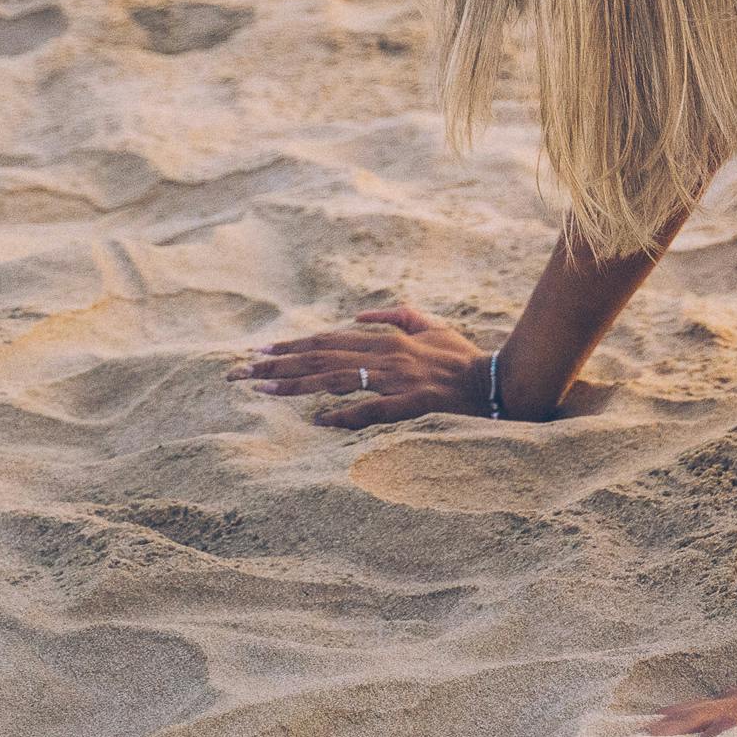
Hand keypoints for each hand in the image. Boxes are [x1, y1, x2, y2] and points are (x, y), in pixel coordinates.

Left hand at [229, 304, 484, 427]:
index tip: (256, 353)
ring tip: (261, 389)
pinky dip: (345, 415)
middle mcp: (387, 355)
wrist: (499, 381)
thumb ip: (398, 316)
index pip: (327, 341)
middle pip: (321, 357)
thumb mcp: (434, 325)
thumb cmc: (465, 358)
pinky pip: (373, 410)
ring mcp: (398, 379)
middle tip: (238, 372)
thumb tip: (359, 314)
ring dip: (296, 384)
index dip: (290, 346)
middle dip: (277, 364)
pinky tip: (318, 421)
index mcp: (388, 339)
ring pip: (337, 379)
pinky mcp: (413, 402)